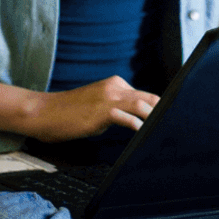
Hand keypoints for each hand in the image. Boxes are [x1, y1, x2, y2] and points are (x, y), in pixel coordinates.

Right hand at [25, 76, 159, 142]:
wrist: (43, 112)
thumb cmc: (69, 113)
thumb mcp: (97, 106)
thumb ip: (117, 109)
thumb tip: (136, 121)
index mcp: (115, 84)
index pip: (146, 95)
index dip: (159, 109)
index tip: (169, 121)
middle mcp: (115, 87)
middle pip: (150, 98)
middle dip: (163, 112)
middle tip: (175, 126)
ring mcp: (108, 98)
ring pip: (142, 104)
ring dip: (155, 118)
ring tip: (164, 130)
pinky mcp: (101, 111)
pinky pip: (127, 117)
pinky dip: (138, 126)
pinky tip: (144, 134)